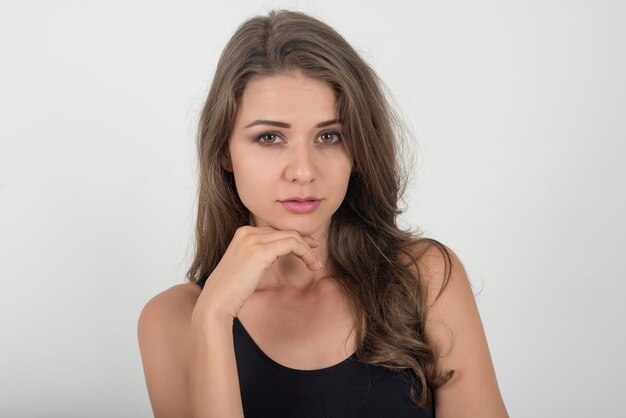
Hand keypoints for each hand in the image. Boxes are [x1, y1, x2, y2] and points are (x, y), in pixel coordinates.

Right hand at [191, 226, 319, 328]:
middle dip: (304, 242)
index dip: (295, 238)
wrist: (216, 302)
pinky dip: (306, 253)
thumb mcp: (246, 266)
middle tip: (315, 256)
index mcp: (243, 233)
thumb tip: (277, 253)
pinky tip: (311, 264)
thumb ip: (258, 255)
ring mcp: (253, 240)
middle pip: (285, 231)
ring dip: (308, 250)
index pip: (276, 231)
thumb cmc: (231, 290)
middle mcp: (247, 232)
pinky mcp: (261, 251)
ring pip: (292, 236)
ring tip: (315, 265)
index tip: (308, 248)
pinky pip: (292, 244)